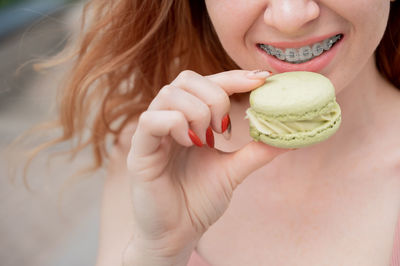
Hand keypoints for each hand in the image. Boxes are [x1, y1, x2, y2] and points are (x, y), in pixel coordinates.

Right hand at [126, 70, 287, 260]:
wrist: (178, 233)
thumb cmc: (199, 200)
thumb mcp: (233, 170)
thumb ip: (256, 151)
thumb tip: (288, 137)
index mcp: (188, 119)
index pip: (208, 83)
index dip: (234, 77)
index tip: (262, 80)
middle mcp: (168, 119)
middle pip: (186, 79)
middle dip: (215, 96)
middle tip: (225, 128)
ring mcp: (152, 133)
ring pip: (169, 94)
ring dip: (197, 112)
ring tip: (206, 139)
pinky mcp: (139, 150)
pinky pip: (151, 120)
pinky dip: (175, 124)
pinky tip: (188, 144)